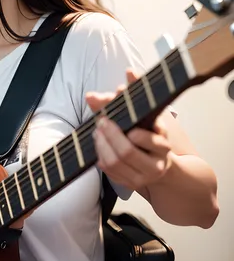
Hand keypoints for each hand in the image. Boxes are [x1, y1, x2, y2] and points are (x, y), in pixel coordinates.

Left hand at [85, 68, 172, 191]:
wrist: (156, 162)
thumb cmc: (148, 133)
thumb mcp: (144, 116)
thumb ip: (131, 96)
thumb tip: (125, 75)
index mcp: (163, 148)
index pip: (152, 142)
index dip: (135, 133)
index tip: (120, 121)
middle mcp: (155, 166)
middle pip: (127, 153)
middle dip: (110, 135)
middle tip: (102, 121)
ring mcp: (140, 179)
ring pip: (114, 164)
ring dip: (101, 145)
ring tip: (97, 131)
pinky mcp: (127, 184)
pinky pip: (108, 172)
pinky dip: (100, 155)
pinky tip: (99, 144)